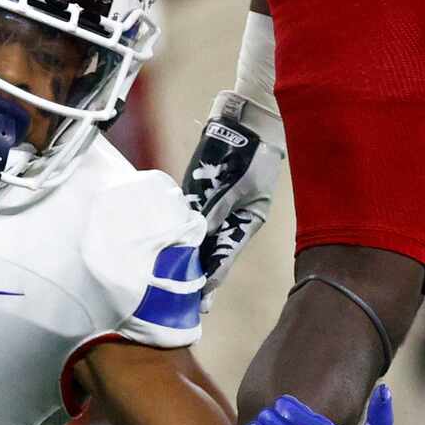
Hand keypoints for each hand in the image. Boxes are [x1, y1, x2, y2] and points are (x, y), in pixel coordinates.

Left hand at [180, 91, 283, 299]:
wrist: (251, 121)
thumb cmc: (253, 154)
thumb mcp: (239, 183)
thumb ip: (218, 207)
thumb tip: (201, 231)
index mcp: (247, 221)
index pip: (226, 255)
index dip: (214, 276)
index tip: (203, 297)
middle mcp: (230, 218)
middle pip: (212, 251)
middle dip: (201, 274)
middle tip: (188, 303)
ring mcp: (216, 205)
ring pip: (200, 237)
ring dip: (190, 257)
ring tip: (175, 282)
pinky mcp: (203, 191)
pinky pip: (192, 217)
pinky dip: (184, 232)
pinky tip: (171, 247)